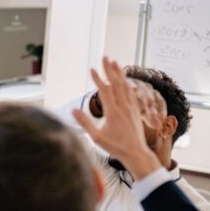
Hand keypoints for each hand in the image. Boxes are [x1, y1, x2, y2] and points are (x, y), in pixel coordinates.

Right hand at [73, 57, 163, 179]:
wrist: (136, 153)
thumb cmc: (115, 147)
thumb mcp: (96, 138)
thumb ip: (85, 123)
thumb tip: (73, 110)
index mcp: (113, 113)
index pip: (104, 90)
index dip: (97, 79)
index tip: (91, 69)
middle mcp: (123, 107)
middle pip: (116, 83)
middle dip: (110, 69)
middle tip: (105, 57)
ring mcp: (131, 108)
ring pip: (125, 86)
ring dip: (120, 73)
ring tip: (115, 63)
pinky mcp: (135, 111)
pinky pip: (131, 93)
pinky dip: (127, 83)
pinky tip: (124, 80)